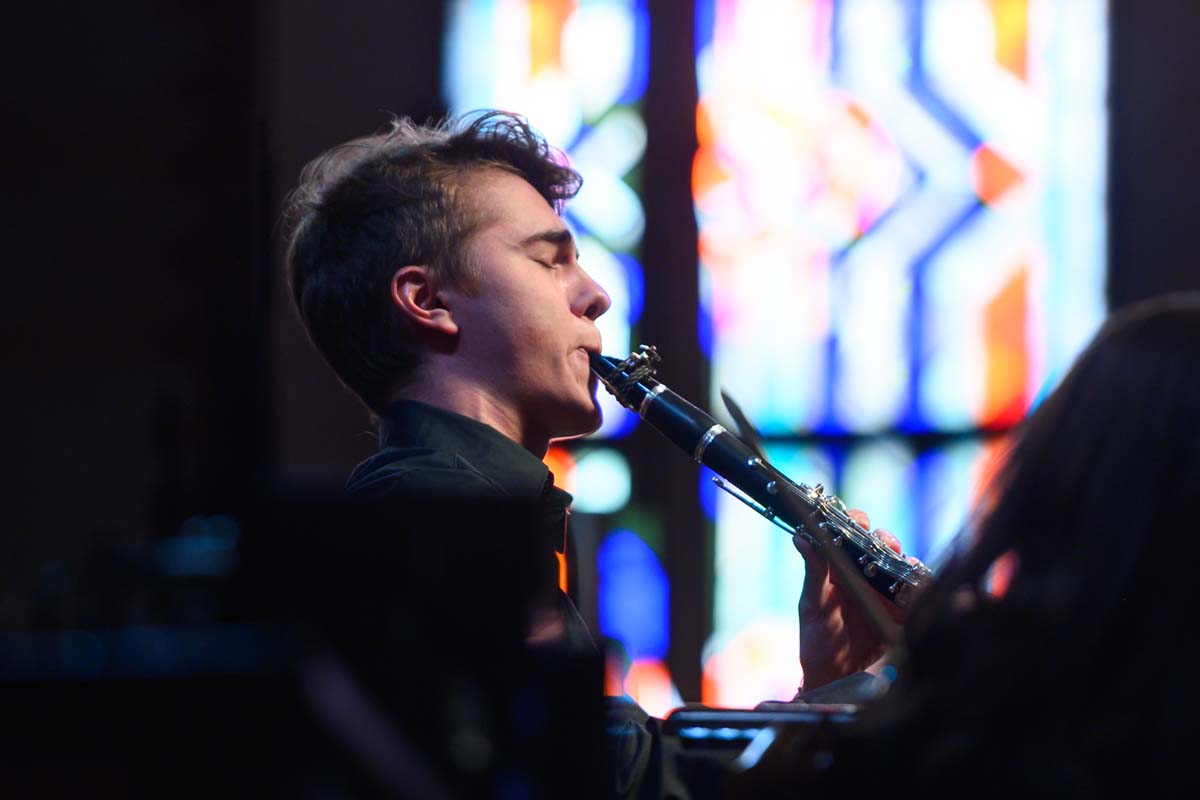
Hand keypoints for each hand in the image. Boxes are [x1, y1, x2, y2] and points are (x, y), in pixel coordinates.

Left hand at [793, 509, 909, 691]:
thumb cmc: (818, 637)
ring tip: (901, 562)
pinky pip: (917, 591)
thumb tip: (800, 538)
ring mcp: (886, 590)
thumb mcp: (812, 603)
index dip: (855, 520)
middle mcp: (865, 572)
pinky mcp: (903, 610)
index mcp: (840, 565)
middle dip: (885, 538)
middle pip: (882, 543)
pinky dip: (921, 584)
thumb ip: (813, 571)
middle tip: (884, 544)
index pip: (851, 530)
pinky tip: (917, 584)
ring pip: (902, 563)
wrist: (835, 676)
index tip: (856, 521)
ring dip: (904, 559)